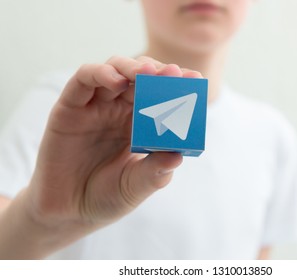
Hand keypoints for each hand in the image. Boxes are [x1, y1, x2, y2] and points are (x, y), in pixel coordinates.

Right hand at [24, 56, 201, 242]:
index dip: (177, 86)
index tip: (194, 80)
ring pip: (114, 70)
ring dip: (132, 67)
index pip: (161, 96)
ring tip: (147, 73)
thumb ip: (155, 172)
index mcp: (140, 125)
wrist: (70, 212)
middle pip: (140, 77)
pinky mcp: (70, 107)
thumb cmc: (107, 196)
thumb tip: (178, 155)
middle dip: (158, 72)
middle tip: (174, 73)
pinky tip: (116, 81)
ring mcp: (95, 107)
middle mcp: (120, 111)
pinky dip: (100, 74)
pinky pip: (84, 80)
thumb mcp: (136, 186)